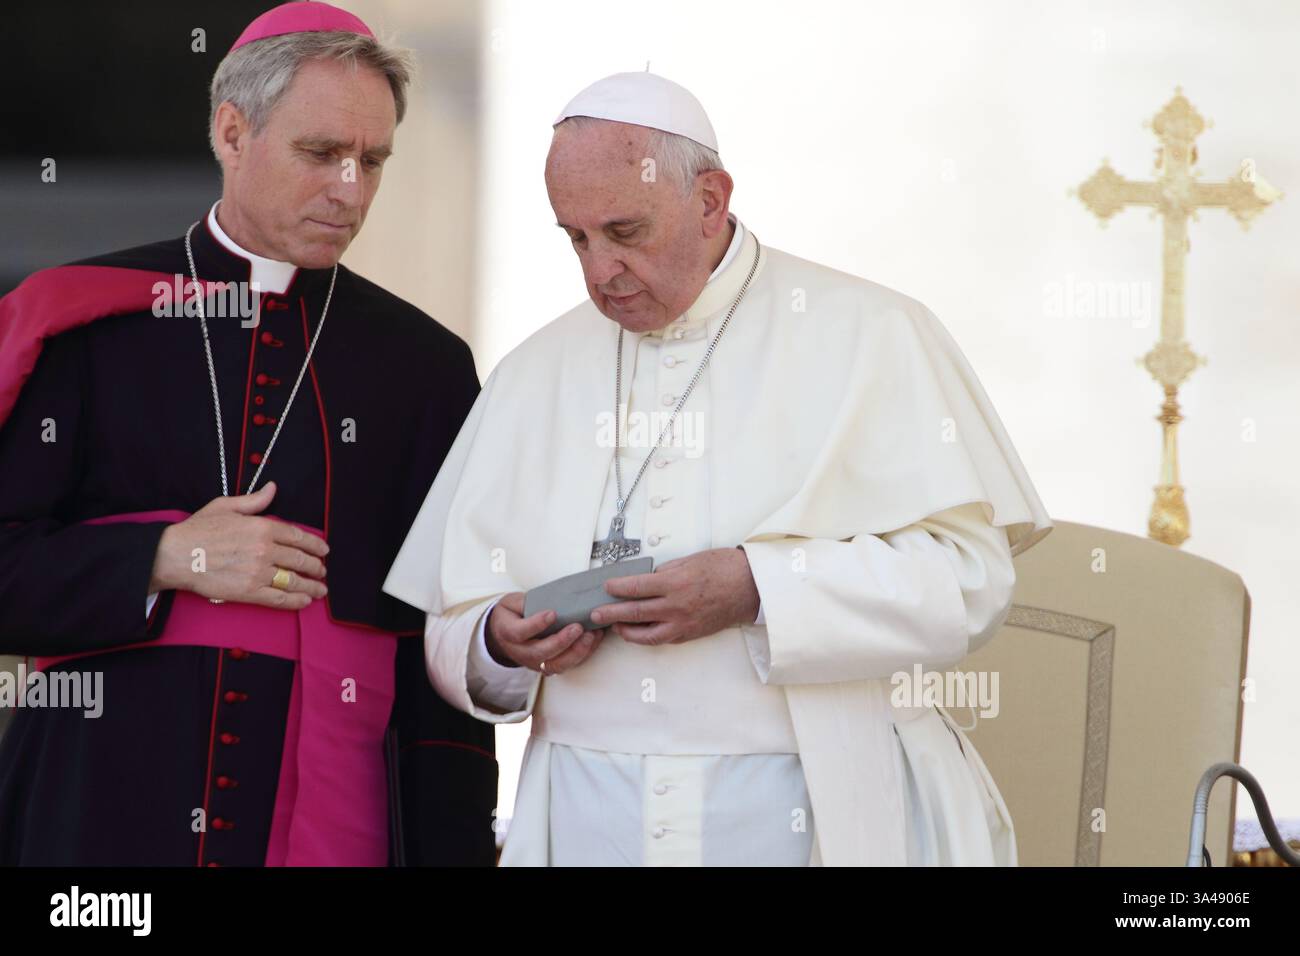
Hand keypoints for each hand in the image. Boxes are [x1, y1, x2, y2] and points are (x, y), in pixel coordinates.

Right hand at [148, 481, 329, 609]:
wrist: (175, 555)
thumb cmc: (198, 530)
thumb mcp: (226, 506)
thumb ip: (254, 500)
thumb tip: (272, 488)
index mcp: (262, 527)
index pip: (298, 536)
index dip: (316, 545)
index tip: (324, 550)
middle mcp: (264, 549)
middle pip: (300, 560)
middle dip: (316, 567)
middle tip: (322, 571)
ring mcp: (258, 572)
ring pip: (293, 581)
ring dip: (311, 587)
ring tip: (320, 590)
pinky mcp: (248, 592)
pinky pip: (278, 598)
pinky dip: (295, 601)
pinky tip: (304, 601)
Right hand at [485, 592, 604, 675]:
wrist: (503, 635)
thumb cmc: (511, 615)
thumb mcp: (511, 602)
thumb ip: (525, 601)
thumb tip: (549, 598)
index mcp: (508, 633)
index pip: (520, 632)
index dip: (536, 624)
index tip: (552, 614)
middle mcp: (521, 652)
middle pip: (540, 653)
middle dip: (561, 642)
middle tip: (578, 627)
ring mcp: (534, 663)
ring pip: (555, 665)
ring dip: (575, 652)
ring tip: (590, 636)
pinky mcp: (548, 667)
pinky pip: (565, 666)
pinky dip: (581, 655)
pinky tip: (593, 640)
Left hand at [590, 547, 759, 645]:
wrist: (751, 587)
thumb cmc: (724, 568)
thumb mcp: (691, 560)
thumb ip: (666, 571)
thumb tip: (648, 579)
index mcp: (675, 583)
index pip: (636, 587)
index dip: (617, 588)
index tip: (606, 586)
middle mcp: (676, 606)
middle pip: (635, 612)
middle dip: (611, 613)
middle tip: (595, 614)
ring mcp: (683, 624)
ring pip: (646, 634)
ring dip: (626, 631)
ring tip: (615, 626)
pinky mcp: (690, 634)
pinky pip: (663, 638)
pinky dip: (647, 637)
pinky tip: (638, 631)